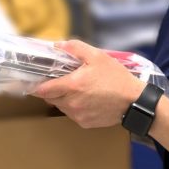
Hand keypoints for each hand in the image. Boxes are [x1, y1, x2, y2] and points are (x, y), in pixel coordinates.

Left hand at [30, 40, 144, 128]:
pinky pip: (72, 115)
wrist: (133, 101)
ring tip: (77, 89)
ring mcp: (77, 115)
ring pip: (61, 107)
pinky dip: (74, 107)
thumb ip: (75, 48)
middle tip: (62, 81)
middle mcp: (71, 103)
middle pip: (50, 98)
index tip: (35, 80)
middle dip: (52, 89)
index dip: (36, 85)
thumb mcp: (97, 56)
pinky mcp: (84, 123)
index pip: (42, 89)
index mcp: (71, 86)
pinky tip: (86, 100)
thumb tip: (57, 45)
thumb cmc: (116, 77)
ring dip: (63, 98)